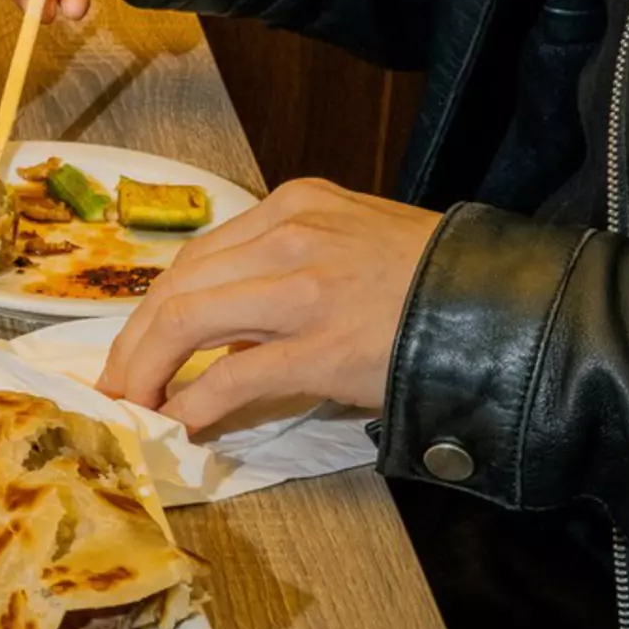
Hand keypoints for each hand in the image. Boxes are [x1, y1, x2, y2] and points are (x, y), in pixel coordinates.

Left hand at [96, 178, 444, 430]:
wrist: (510, 309)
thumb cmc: (434, 283)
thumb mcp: (353, 242)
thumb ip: (289, 267)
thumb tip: (228, 325)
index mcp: (295, 206)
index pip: (198, 255)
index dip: (156, 307)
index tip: (137, 343)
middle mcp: (289, 235)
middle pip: (178, 286)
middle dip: (135, 341)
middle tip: (118, 385)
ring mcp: (303, 289)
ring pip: (187, 321)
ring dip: (148, 370)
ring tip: (135, 406)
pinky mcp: (321, 346)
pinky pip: (231, 376)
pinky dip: (193, 402)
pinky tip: (182, 423)